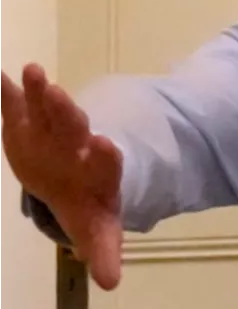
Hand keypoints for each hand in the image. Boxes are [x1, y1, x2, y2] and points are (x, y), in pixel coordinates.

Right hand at [0, 64, 123, 288]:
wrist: (80, 174)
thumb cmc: (88, 203)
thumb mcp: (97, 230)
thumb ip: (103, 252)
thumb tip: (110, 283)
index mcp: (98, 172)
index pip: (106, 162)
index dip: (107, 155)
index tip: (106, 144)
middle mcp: (77, 145)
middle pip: (75, 128)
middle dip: (67, 114)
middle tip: (61, 95)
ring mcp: (52, 130)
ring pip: (50, 108)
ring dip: (42, 92)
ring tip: (34, 72)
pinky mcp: (27, 123)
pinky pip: (16, 104)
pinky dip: (6, 90)